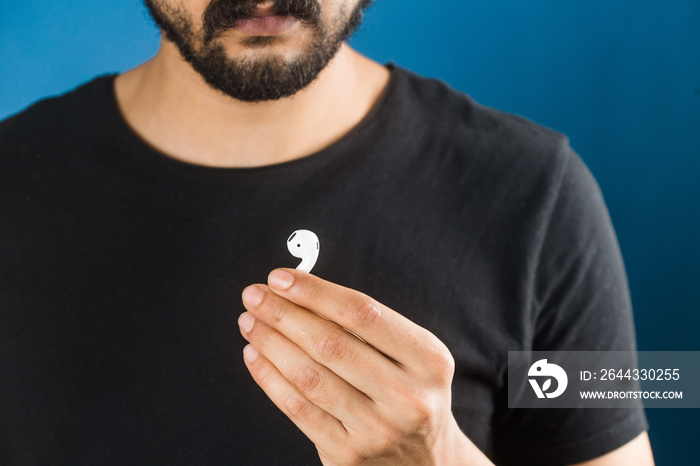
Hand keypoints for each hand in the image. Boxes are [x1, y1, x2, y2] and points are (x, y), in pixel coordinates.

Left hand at [238, 269, 491, 464]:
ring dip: (270, 343)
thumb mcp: (412, 355)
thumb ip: (366, 326)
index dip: (315, 292)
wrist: (426, 461)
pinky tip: (256, 356)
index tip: (281, 278)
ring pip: (309, 376)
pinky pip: (298, 409)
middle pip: (330, 343)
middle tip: (255, 296)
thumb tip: (298, 292)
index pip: (362, 313)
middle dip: (283, 314)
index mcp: (428, 360)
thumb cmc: (410, 392)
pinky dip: (270, 378)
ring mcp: (377, 430)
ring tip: (250, 323)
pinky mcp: (348, 455)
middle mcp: (407, 396)